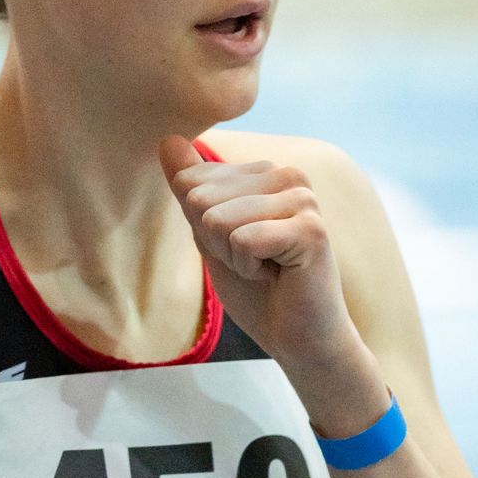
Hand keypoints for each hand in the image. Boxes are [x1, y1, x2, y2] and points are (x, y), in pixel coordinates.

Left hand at [158, 135, 358, 368]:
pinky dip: (248, 267)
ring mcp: (303, 199)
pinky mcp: (310, 229)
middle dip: (215, 242)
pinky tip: (277, 275)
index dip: (202, 227)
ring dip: (232, 257)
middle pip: (200, 199)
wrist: (298, 338)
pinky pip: (242, 240)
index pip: (191, 182)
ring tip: (266, 269)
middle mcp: (288, 175)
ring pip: (218, 219)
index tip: (238, 248)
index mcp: (265, 171)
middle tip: (253, 262)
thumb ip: (190, 188)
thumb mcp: (210, 233)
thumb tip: (167, 140)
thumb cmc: (258, 290)